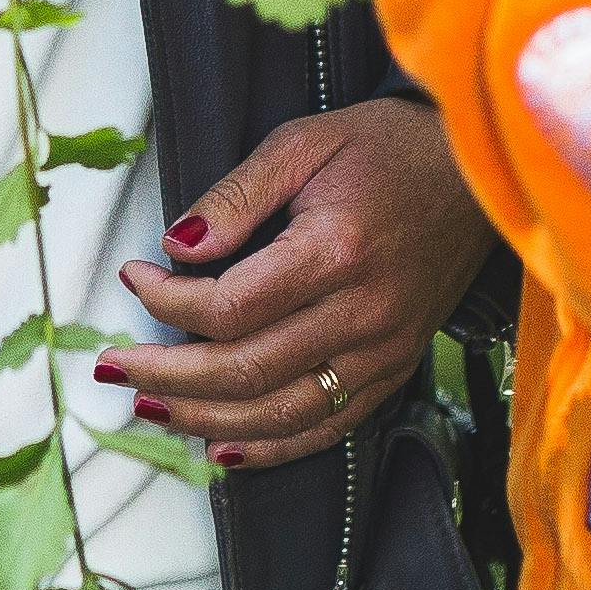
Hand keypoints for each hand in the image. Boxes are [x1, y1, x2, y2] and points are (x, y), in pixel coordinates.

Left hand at [97, 100, 496, 470]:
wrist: (476, 172)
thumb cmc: (387, 148)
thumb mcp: (304, 142)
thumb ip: (237, 196)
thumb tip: (177, 245)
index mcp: (334, 250)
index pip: (228, 306)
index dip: (165, 302)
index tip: (133, 277)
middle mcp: (362, 313)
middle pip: (244, 370)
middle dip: (166, 376)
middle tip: (114, 366)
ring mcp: (383, 350)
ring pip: (279, 413)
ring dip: (204, 419)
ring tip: (150, 409)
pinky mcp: (396, 368)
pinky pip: (328, 426)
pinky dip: (271, 447)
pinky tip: (223, 446)